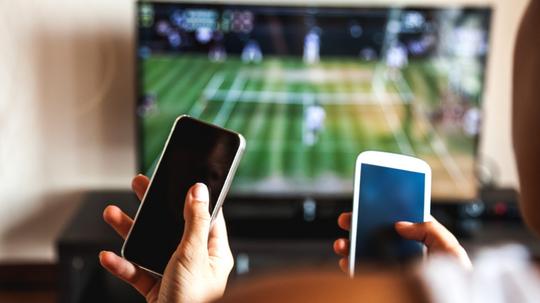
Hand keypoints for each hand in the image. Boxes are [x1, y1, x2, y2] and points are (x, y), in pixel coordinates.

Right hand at [99, 175, 233, 302]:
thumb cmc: (192, 301)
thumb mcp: (193, 254)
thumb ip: (195, 221)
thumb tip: (199, 190)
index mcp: (214, 253)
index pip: (206, 217)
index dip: (192, 197)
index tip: (180, 181)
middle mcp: (196, 263)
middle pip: (173, 227)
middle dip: (153, 209)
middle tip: (140, 186)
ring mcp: (175, 276)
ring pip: (151, 248)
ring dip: (130, 233)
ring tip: (112, 215)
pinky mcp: (158, 290)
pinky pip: (138, 273)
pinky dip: (122, 265)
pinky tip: (109, 256)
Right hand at [333, 212, 471, 271]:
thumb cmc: (458, 282)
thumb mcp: (450, 248)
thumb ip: (429, 229)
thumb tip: (400, 224)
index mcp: (421, 243)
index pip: (399, 223)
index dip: (383, 211)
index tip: (367, 203)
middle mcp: (405, 256)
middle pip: (377, 235)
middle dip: (359, 225)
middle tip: (347, 220)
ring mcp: (394, 270)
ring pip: (366, 254)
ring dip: (350, 246)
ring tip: (342, 244)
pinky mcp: (386, 282)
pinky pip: (364, 273)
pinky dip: (351, 266)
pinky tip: (346, 261)